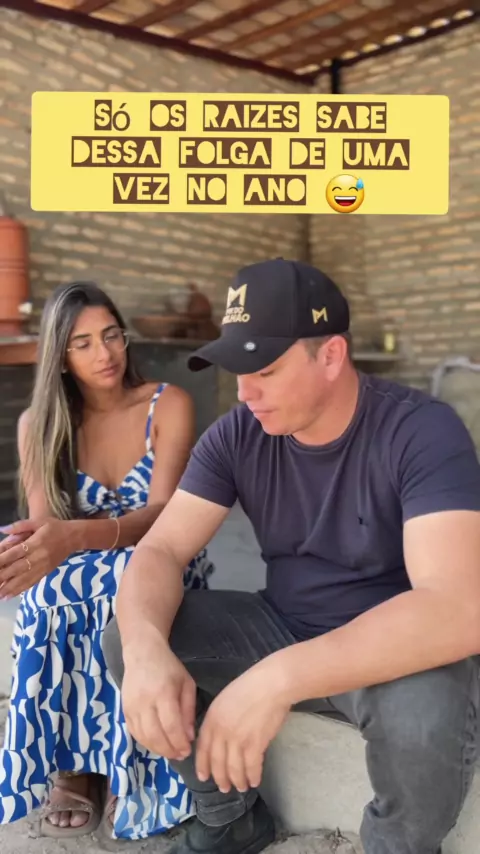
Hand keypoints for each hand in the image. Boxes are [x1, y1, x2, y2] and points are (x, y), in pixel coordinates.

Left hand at [0, 518, 71, 597]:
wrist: (74, 537)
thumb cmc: (54, 527)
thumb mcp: (38, 521)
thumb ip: (19, 526)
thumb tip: (2, 529)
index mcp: (35, 543)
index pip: (15, 553)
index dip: (2, 560)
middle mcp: (38, 557)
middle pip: (17, 568)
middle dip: (2, 577)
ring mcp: (42, 566)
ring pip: (23, 579)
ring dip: (9, 588)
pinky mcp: (46, 572)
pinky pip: (32, 582)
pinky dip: (20, 590)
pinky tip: (10, 596)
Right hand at [121, 642, 195, 760]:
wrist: (142, 652)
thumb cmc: (169, 667)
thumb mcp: (186, 684)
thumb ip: (188, 710)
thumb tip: (190, 736)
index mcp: (163, 693)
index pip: (171, 726)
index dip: (179, 743)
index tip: (188, 750)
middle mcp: (145, 702)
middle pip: (155, 736)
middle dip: (169, 750)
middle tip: (180, 755)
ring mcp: (132, 707)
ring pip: (143, 737)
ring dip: (158, 749)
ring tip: (170, 752)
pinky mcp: (124, 710)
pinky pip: (134, 733)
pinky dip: (146, 742)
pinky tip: (156, 744)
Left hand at [195, 656, 291, 793]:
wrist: (271, 684)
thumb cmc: (250, 686)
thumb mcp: (226, 699)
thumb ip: (219, 718)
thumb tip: (220, 738)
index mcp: (212, 718)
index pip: (202, 748)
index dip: (203, 765)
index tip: (203, 777)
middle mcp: (221, 732)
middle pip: (217, 762)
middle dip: (220, 778)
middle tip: (224, 788)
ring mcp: (237, 739)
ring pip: (233, 768)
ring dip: (237, 781)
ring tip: (241, 787)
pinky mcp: (255, 744)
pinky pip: (251, 767)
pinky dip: (253, 776)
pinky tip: (255, 781)